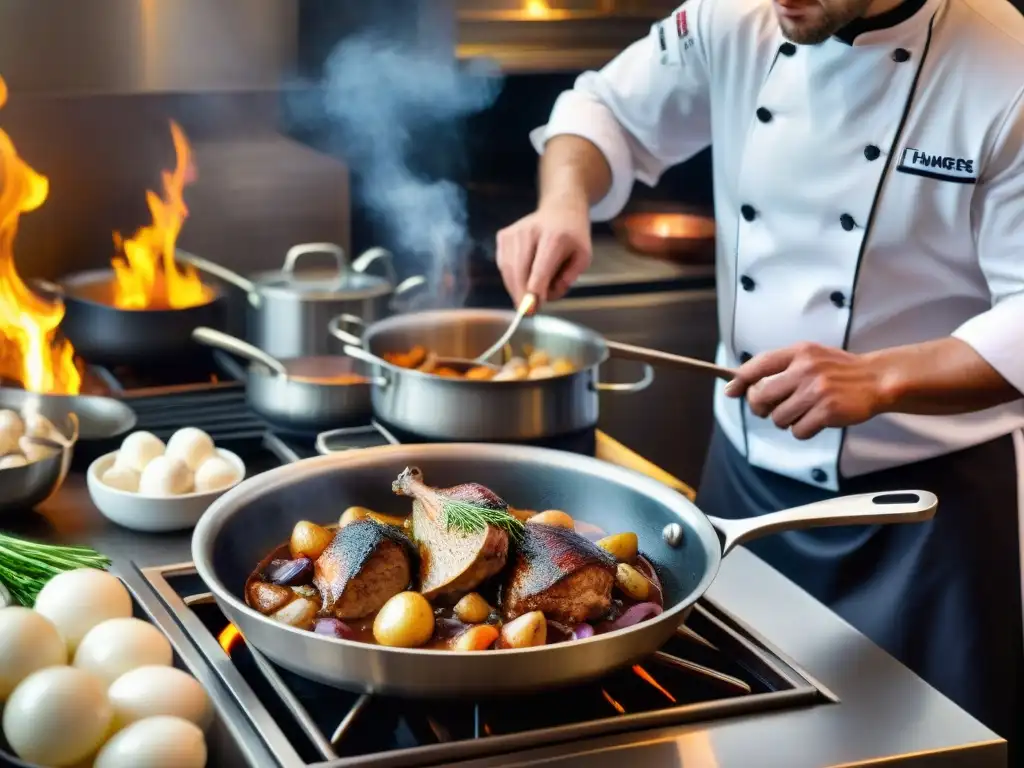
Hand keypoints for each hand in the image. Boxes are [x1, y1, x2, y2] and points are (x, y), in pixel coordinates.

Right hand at [496, 202, 590, 305]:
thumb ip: (569, 277)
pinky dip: (511, 277)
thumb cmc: (573, 237)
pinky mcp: (503, 235)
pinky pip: (503, 265)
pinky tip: (525, 274)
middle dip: (522, 295)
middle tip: (529, 311)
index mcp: (555, 237)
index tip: (532, 309)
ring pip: (508, 270)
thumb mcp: (583, 257)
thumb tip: (547, 294)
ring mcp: (514, 232)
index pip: (540, 269)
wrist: (560, 210)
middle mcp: (530, 231)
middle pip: (519, 271)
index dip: (534, 291)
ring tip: (532, 289)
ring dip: (516, 287)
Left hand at [723, 343, 889, 439]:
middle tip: (771, 410)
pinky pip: (798, 431)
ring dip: (787, 421)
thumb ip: (780, 366)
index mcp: (798, 352)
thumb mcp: (810, 356)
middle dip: (761, 408)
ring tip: (803, 412)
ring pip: (778, 418)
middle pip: (761, 396)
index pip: (758, 365)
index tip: (730, 391)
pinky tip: (816, 420)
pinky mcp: (827, 411)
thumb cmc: (837, 370)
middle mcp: (805, 369)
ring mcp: (816, 390)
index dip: (740, 380)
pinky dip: (803, 430)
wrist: (877, 379)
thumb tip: (739, 384)